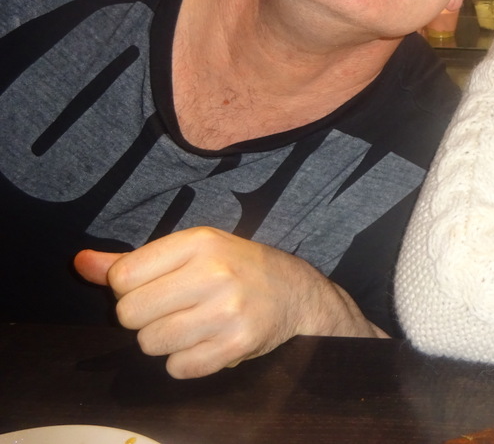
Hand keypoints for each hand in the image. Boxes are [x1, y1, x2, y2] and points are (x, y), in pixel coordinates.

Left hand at [74, 227, 386, 378]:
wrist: (297, 293)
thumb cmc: (236, 268)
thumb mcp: (191, 252)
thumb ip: (133, 261)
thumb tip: (79, 263)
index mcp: (199, 242)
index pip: (123, 278)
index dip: (130, 291)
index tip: (156, 288)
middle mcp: (214, 272)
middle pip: (130, 314)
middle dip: (145, 319)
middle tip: (174, 310)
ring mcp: (228, 309)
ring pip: (151, 344)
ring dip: (164, 343)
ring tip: (192, 326)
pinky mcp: (238, 343)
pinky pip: (179, 368)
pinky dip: (186, 363)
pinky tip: (207, 344)